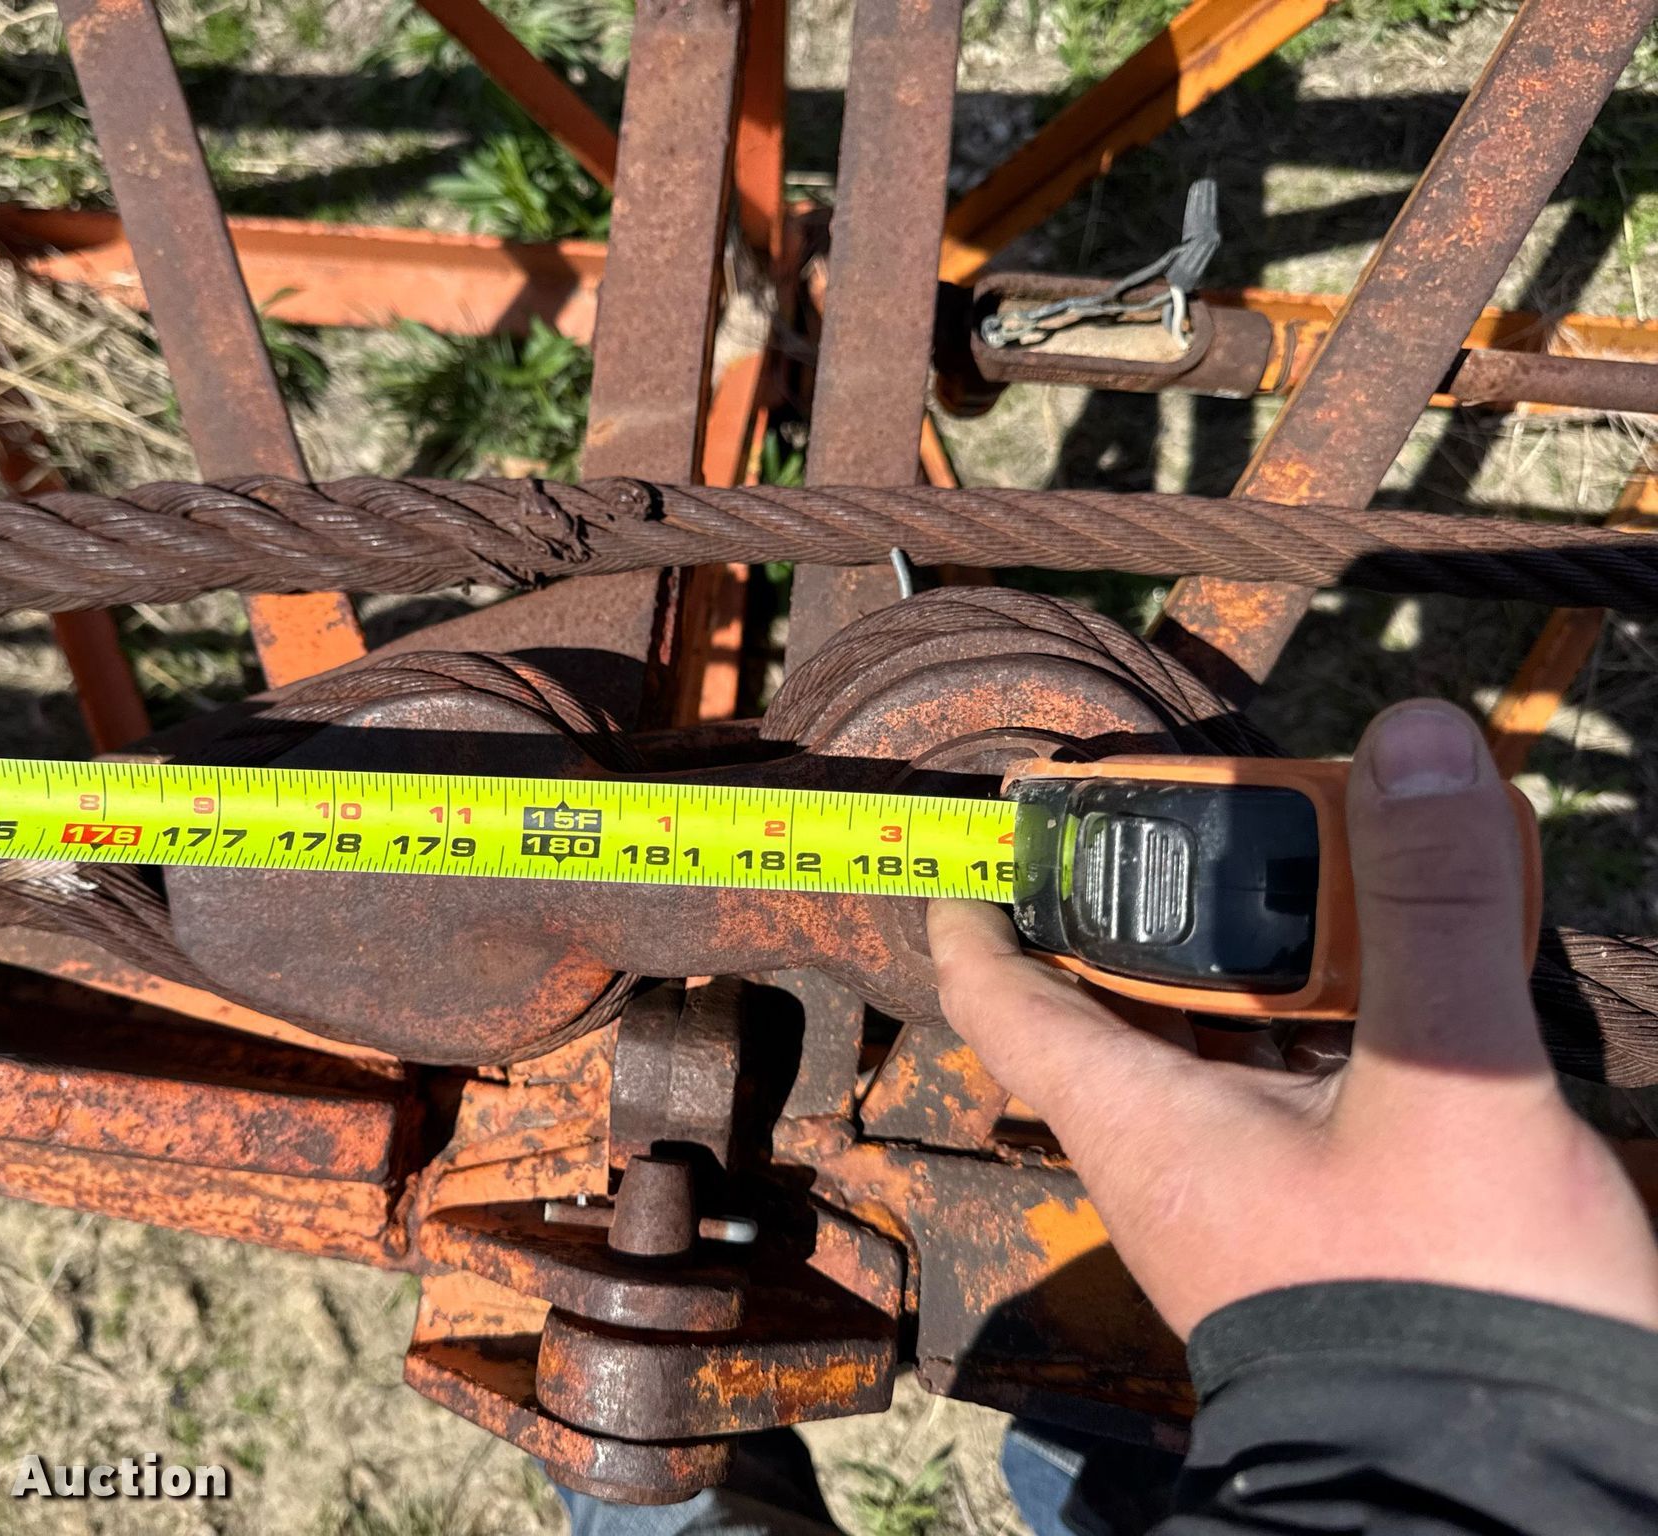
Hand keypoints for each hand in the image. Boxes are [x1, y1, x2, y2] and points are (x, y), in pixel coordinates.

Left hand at [929, 699, 1657, 1338]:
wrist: (1510, 1480)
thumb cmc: (1445, 1311)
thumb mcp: (1449, 1088)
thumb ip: (1429, 910)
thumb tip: (1411, 745)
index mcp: (1143, 1124)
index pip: (1004, 998)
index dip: (978, 909)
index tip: (981, 834)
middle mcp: (1171, 1159)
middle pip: (1118, 999)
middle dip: (1152, 902)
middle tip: (1199, 817)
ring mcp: (1242, 1196)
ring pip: (1215, 1044)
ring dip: (1252, 960)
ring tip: (1312, 874)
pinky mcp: (1317, 1221)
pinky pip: (1290, 1091)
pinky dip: (1321, 1024)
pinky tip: (1390, 988)